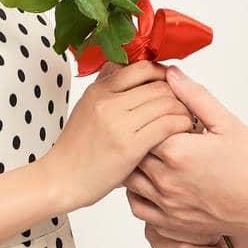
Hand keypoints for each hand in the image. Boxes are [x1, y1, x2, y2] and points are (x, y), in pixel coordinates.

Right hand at [43, 60, 194, 210]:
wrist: (61, 179)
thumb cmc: (77, 148)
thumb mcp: (87, 107)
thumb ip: (109, 87)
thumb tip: (132, 69)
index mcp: (99, 90)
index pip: (143, 68)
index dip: (164, 75)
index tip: (172, 86)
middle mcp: (108, 101)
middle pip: (159, 85)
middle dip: (178, 95)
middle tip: (185, 105)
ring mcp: (118, 123)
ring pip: (166, 103)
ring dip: (183, 111)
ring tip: (187, 120)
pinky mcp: (129, 146)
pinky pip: (167, 125)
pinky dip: (181, 126)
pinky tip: (183, 132)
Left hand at [123, 66, 247, 240]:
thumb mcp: (228, 123)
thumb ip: (195, 96)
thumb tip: (172, 74)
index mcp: (177, 152)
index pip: (144, 125)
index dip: (152, 115)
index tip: (165, 112)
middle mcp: (166, 180)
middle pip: (134, 150)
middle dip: (142, 137)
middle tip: (159, 130)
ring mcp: (167, 205)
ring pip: (130, 179)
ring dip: (136, 164)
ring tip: (153, 154)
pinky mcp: (172, 224)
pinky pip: (138, 207)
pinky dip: (137, 193)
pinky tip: (150, 181)